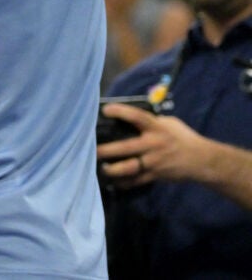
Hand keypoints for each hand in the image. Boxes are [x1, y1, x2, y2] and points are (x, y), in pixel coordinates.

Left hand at [96, 103, 212, 189]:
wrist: (202, 161)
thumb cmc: (183, 138)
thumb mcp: (170, 123)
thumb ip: (151, 121)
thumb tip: (129, 117)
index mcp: (157, 128)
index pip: (137, 117)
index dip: (121, 112)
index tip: (105, 110)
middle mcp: (153, 145)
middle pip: (126, 147)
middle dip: (107, 149)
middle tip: (91, 149)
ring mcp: (154, 162)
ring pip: (129, 168)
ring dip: (112, 169)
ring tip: (101, 167)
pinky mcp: (155, 176)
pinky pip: (136, 181)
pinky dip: (123, 183)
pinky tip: (112, 182)